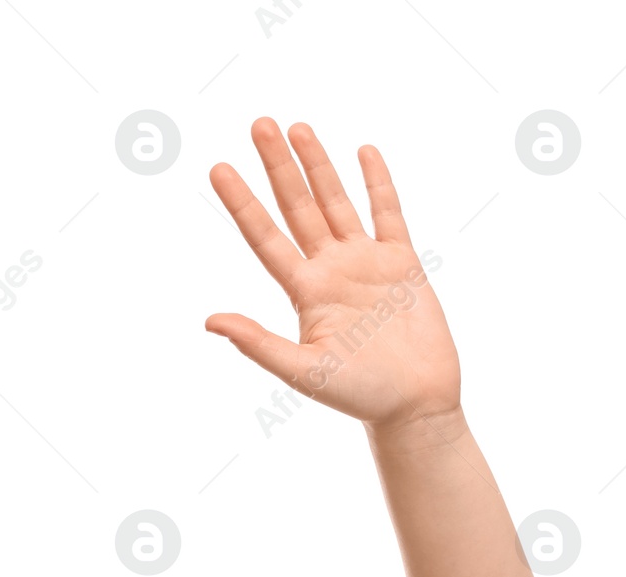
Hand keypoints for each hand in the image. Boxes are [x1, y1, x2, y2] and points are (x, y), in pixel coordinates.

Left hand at [205, 118, 460, 430]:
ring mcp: (365, 263)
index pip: (265, 237)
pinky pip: (387, 212)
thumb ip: (258, 343)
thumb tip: (210, 321)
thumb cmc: (359, 394)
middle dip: (277, 166)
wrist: (415, 403)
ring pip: (335, 202)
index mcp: (304, 293)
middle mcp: (330, 271)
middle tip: (258, 123)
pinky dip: (376, 182)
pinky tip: (363, 152)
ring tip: (297, 127)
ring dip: (317, 165)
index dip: (242, 203)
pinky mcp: (401, 262)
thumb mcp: (302, 370)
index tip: (219, 168)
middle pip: (297, 208)